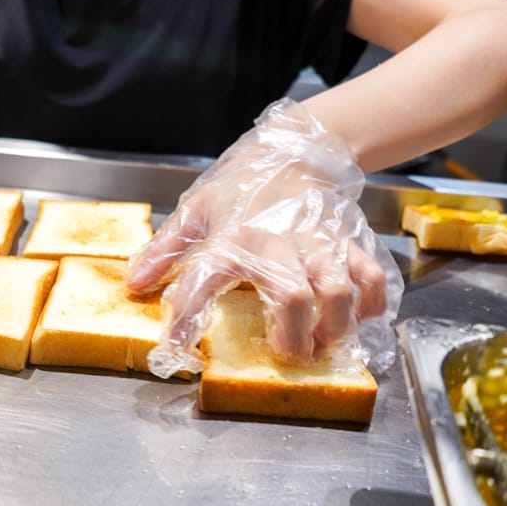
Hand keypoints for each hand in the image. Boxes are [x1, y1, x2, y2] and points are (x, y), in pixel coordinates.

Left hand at [126, 98, 402, 377]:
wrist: (293, 150)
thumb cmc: (238, 188)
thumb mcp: (194, 210)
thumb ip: (164, 249)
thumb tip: (134, 283)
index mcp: (230, 238)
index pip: (202, 280)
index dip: (187, 319)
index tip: (174, 352)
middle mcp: (276, 242)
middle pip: (293, 296)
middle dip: (294, 335)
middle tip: (289, 355)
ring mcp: (317, 241)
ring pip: (339, 290)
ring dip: (336, 325)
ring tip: (325, 343)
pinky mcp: (348, 240)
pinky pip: (372, 276)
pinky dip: (371, 303)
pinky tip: (359, 317)